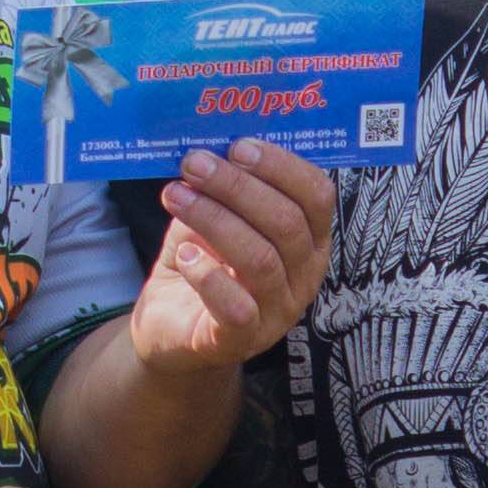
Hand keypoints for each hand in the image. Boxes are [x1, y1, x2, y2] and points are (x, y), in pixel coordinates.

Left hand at [132, 141, 332, 375]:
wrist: (169, 326)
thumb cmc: (200, 261)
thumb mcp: (213, 216)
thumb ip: (220, 187)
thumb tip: (207, 146)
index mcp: (308, 239)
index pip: (317, 196)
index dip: (282, 167)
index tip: (237, 146)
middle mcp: (304, 276)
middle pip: (287, 224)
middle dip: (237, 187)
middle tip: (194, 164)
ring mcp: (278, 313)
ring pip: (261, 260)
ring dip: (214, 220)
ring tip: (176, 196)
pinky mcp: (242, 342)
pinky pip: (236, 308)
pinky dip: (208, 275)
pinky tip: (184, 254)